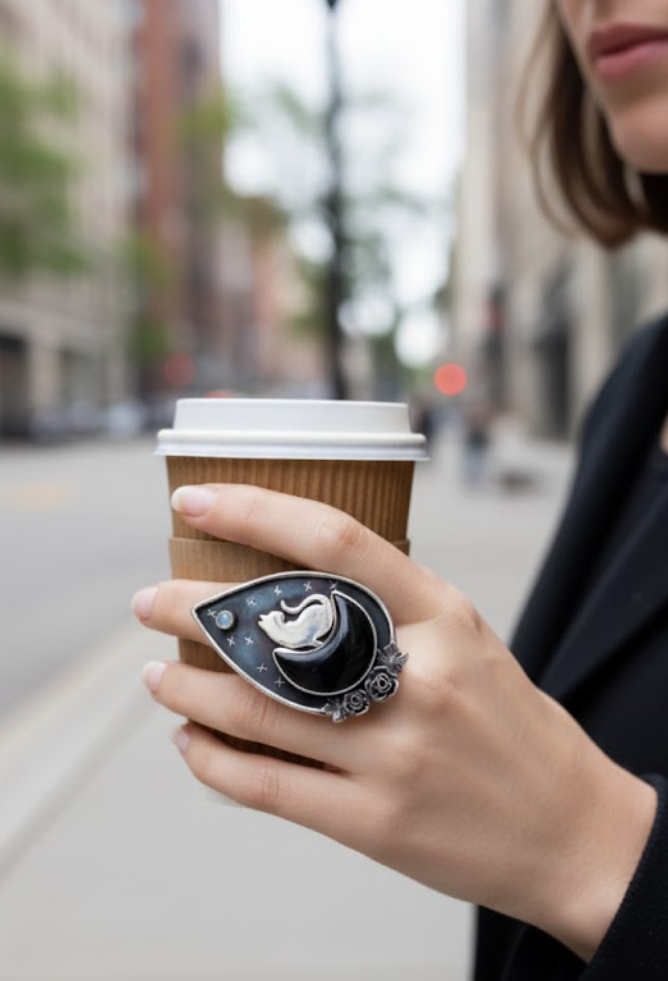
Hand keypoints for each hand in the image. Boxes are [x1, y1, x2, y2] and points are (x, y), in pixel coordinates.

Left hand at [133, 483, 656, 961]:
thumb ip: (392, 608)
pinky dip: (211, 760)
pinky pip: (266, 786)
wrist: (569, 829)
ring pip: (255, 711)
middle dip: (192, 611)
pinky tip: (188, 741)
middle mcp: (417, 679)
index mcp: (443, 617)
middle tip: (148, 603)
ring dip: (185, 689)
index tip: (195, 499)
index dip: (256, 510)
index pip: (336, 542)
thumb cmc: (509, 722)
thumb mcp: (468, 639)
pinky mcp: (373, 822)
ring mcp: (393, 754)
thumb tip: (290, 586)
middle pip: (276, 631)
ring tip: (153, 674)